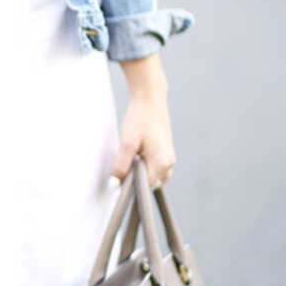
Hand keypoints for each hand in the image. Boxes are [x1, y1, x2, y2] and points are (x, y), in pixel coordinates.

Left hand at [112, 54, 175, 187]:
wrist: (150, 99)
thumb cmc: (140, 119)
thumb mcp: (127, 142)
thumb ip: (122, 164)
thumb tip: (116, 182)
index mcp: (162, 163)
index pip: (145, 186)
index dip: (131, 185)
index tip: (120, 177)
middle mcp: (169, 163)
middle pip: (151, 183)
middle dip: (137, 179)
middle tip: (124, 164)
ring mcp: (169, 157)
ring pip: (154, 176)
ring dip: (142, 173)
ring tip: (131, 157)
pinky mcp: (166, 152)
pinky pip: (156, 168)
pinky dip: (146, 166)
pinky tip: (137, 154)